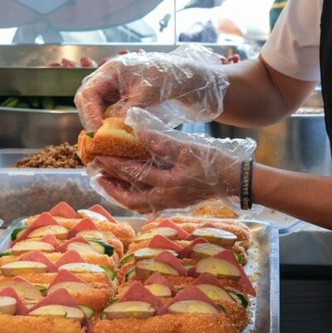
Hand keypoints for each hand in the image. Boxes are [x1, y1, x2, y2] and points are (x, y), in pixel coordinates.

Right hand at [74, 44, 228, 131]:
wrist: (188, 79)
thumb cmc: (168, 78)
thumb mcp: (146, 94)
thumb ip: (126, 110)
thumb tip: (110, 129)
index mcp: (110, 70)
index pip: (88, 93)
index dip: (89, 113)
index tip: (98, 131)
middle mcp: (108, 79)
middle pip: (87, 101)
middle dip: (91, 120)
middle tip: (99, 140)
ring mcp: (114, 90)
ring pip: (97, 110)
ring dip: (99, 125)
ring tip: (106, 141)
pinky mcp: (122, 101)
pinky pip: (109, 114)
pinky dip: (110, 126)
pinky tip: (116, 138)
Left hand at [88, 109, 255, 212]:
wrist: (237, 180)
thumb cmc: (214, 162)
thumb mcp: (187, 147)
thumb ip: (160, 140)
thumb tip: (136, 128)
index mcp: (168, 185)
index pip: (134, 175)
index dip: (114, 165)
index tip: (99, 155)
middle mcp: (166, 199)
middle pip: (130, 197)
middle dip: (110, 185)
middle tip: (94, 172)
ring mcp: (170, 204)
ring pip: (137, 204)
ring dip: (119, 193)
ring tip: (104, 182)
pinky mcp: (174, 203)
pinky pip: (146, 204)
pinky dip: (133, 196)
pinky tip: (127, 188)